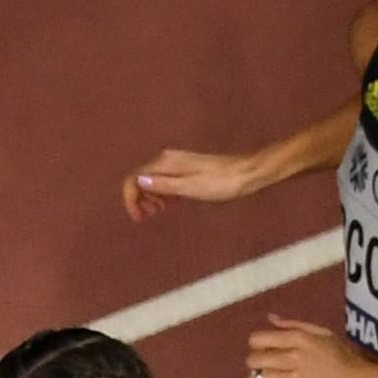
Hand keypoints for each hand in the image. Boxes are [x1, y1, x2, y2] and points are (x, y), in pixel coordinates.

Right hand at [125, 146, 269, 219]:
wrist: (247, 173)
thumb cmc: (220, 183)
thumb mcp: (189, 187)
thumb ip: (163, 185)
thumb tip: (139, 182)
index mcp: (166, 163)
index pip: (134, 178)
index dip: (130, 198)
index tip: (137, 217)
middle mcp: (168, 159)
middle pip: (140, 178)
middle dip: (139, 199)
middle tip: (148, 217)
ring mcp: (177, 163)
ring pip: (151, 180)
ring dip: (149, 198)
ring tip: (157, 212)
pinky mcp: (186, 169)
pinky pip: (164, 181)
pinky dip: (162, 194)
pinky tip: (170, 204)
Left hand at [243, 317, 377, 377]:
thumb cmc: (345, 360)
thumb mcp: (324, 335)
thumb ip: (294, 326)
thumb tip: (270, 318)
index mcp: (299, 337)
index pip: (257, 339)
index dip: (257, 347)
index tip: (267, 353)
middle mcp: (294, 355)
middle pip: (253, 361)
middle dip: (257, 367)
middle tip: (273, 370)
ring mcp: (295, 377)